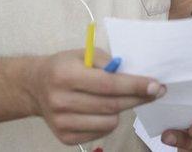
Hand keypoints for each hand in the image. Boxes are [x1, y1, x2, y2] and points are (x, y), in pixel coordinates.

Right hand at [26, 48, 165, 145]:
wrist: (35, 87)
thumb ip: (108, 62)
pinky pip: (100, 132)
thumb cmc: (65, 66)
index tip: (156, 85)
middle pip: (111, 105)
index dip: (134, 86)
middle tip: (155, 91)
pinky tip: (103, 109)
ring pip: (109, 122)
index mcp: (65, 75)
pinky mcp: (64, 138)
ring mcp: (61, 123)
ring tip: (118, 98)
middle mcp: (61, 101)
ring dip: (121, 110)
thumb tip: (135, 75)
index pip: (108, 84)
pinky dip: (108, 121)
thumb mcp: (84, 53)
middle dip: (138, 98)